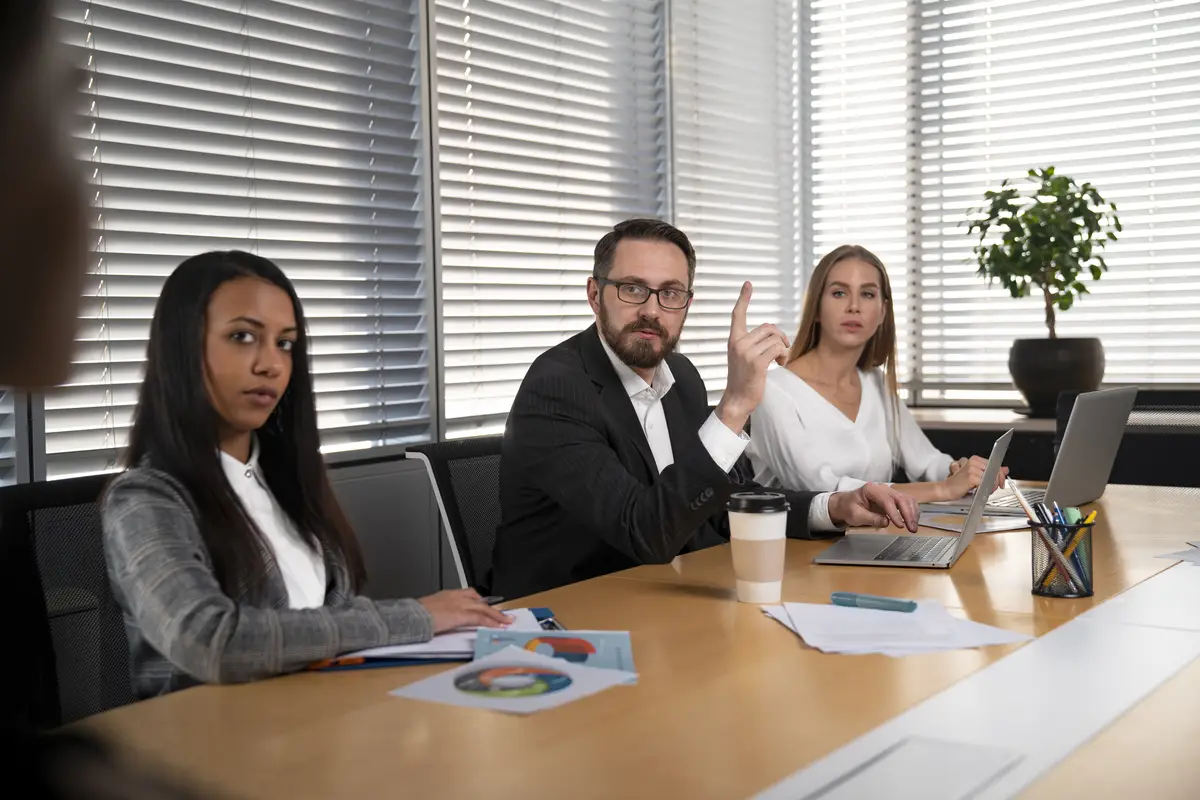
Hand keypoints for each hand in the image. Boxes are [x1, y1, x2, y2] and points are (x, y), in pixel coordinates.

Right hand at [418, 588, 510, 633]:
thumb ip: (437, 614)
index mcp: (446, 595)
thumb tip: (439, 621)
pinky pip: (480, 618)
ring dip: (496, 615)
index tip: (485, 605)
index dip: (478, 600)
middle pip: (478, 600)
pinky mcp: (461, 615)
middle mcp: (455, 597)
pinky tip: (497, 625)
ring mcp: (459, 605)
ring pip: (483, 608)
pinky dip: (490, 622)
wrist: (411, 616)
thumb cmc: (414, 615)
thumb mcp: (428, 611)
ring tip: (506, 621)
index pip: (467, 594)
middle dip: (491, 608)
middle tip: (502, 614)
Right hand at [714, 282, 789, 432]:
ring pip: (775, 338)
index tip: (748, 284)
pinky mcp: (757, 362)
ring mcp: (747, 352)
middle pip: (768, 327)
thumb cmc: (744, 379)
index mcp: (734, 340)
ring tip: (778, 360)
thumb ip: (753, 343)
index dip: (744, 298)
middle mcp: (738, 343)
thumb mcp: (743, 357)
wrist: (737, 399)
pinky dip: (783, 356)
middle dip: (779, 336)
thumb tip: (773, 332)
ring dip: (782, 348)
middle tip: (781, 349)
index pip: (737, 314)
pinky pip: (778, 348)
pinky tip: (779, 364)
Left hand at [828, 483, 920, 532]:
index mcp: (871, 489)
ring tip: (913, 527)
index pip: (887, 500)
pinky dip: (912, 511)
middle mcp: (882, 488)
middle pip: (900, 498)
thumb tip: (886, 522)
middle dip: (908, 514)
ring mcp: (889, 492)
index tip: (899, 525)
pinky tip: (913, 521)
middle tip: (911, 528)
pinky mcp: (893, 498)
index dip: (895, 513)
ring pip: (907, 499)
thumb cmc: (849, 508)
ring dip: (912, 513)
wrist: (846, 504)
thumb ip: (871, 518)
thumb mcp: (855, 515)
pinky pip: (907, 502)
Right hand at [942, 455, 1007, 499]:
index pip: (994, 464)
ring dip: (992, 486)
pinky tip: (981, 491)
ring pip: (991, 477)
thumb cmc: (959, 484)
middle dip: (997, 481)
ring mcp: (972, 468)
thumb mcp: (977, 476)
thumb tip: (1005, 469)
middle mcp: (973, 461)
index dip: (1000, 474)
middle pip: (994, 470)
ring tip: (985, 490)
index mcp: (975, 459)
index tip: (1000, 482)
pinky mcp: (971, 476)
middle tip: (995, 488)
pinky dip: (986, 489)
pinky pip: (986, 483)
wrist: (946, 489)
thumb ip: (992, 471)